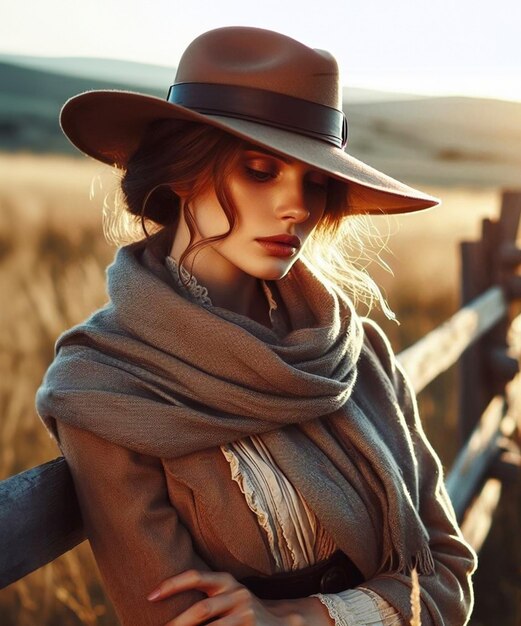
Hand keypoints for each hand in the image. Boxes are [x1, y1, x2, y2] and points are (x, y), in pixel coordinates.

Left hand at [147, 569, 303, 625]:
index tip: (150, 596)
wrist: (280, 622)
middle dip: (178, 624)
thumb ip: (205, 597)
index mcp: (225, 580)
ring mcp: (245, 612)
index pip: (195, 576)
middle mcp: (236, 592)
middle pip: (202, 610)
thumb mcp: (226, 596)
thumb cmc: (241, 610)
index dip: (172, 585)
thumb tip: (166, 606)